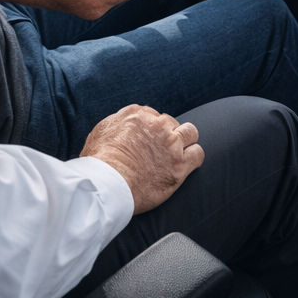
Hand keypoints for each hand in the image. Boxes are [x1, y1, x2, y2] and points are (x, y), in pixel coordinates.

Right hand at [80, 104, 203, 213]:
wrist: (107, 183)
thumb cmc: (99, 162)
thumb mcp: (101, 131)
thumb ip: (117, 122)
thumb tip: (125, 126)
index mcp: (138, 114)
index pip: (154, 115)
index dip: (151, 130)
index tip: (148, 142)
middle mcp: (158, 124)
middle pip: (172, 123)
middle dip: (169, 134)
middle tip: (161, 150)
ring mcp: (171, 144)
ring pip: (191, 133)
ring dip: (185, 142)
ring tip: (177, 155)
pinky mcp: (180, 164)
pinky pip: (198, 154)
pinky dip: (194, 158)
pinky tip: (186, 165)